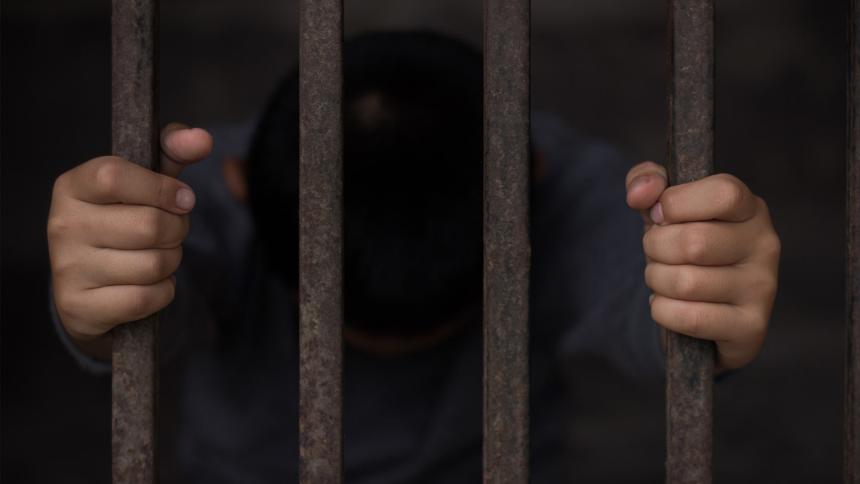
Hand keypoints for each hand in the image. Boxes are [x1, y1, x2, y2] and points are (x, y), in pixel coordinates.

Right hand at [47, 123, 212, 357]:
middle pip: (149, 225)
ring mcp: (67, 268)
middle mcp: (62, 225)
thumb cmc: (123, 221)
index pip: (115, 175)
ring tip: (156, 257)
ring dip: (171, 262)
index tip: (182, 199)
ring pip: (153, 264)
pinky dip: (162, 292)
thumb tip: (202, 138)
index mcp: (73, 186)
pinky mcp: (80, 306)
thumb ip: (172, 152)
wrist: (90, 287)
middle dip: (178, 231)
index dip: (162, 189)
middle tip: (171, 233)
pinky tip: (148, 284)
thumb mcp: (144, 181)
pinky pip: (146, 298)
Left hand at [625, 161, 780, 369]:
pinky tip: (671, 305)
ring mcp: (762, 288)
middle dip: (655, 248)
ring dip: (657, 281)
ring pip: (686, 282)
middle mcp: (765, 244)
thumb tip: (640, 193)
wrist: (704, 311)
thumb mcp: (663, 209)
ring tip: (664, 279)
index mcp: (750, 208)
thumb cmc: (684, 248)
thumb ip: (647, 182)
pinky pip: (688, 317)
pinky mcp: (751, 327)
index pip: (722, 193)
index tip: (661, 215)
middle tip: (657, 253)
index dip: (676, 203)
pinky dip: (663, 311)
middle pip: (693, 242)